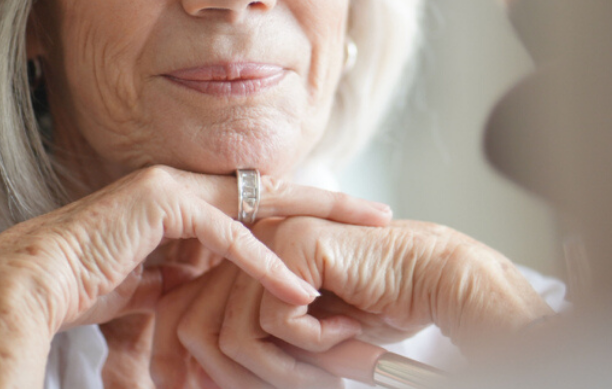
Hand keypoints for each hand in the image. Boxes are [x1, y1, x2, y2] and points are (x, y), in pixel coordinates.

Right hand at [0, 166, 389, 387]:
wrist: (32, 285)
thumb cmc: (86, 289)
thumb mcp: (156, 288)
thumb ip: (190, 282)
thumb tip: (222, 304)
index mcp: (185, 200)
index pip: (260, 203)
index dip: (305, 215)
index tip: (346, 229)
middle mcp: (184, 184)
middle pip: (274, 190)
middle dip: (330, 202)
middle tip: (380, 212)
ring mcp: (173, 187)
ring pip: (262, 201)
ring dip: (315, 221)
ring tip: (364, 233)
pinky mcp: (161, 203)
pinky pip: (224, 233)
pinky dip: (261, 263)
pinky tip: (296, 287)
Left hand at [153, 218, 553, 388]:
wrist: (431, 279)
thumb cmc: (374, 307)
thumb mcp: (297, 337)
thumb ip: (249, 345)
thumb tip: (196, 380)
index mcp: (240, 262)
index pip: (181, 316)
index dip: (188, 366)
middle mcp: (246, 245)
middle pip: (194, 328)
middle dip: (236, 379)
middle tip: (299, 388)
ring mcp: (268, 238)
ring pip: (233, 334)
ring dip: (282, 371)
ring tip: (328, 371)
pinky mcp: (295, 245)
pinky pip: (275, 322)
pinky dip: (313, 345)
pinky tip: (348, 330)